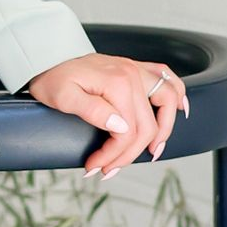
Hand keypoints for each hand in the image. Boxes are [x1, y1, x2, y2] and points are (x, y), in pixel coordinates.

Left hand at [23, 51, 189, 178]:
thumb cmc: (53, 78)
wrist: (47, 57)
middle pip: (146, 126)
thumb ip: (93, 112)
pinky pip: (166, 77)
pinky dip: (177, 94)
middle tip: (108, 169)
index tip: (94, 167)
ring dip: (165, 129)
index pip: (127, 132)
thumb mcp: (63, 97)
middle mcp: (132, 74)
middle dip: (129, 154)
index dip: (113, 155)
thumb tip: (121, 127)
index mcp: (117, 84)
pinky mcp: (135, 68)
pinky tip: (180, 110)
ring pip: (168, 102)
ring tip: (153, 151)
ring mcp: (136, 69)